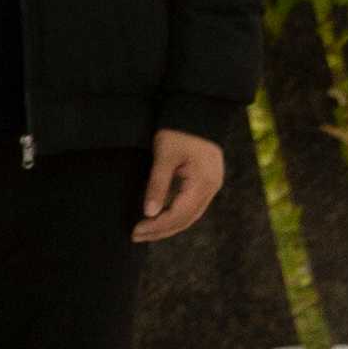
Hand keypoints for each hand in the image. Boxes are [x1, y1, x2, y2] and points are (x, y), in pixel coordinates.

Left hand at [138, 128, 226, 244]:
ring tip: (144, 231)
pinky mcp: (205, 181)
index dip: (157, 225)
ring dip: (168, 225)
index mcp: (203, 183)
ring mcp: (210, 185)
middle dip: (161, 230)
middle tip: (136, 236)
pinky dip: (174, 214)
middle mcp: (211, 188)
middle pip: (186, 219)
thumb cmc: (178, 131)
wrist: (197, 112)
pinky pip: (190, 205)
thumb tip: (149, 213)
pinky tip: (157, 217)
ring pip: (190, 214)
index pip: (179, 214)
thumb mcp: (164, 156)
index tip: (136, 230)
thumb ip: (157, 185)